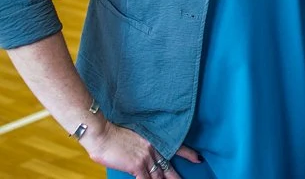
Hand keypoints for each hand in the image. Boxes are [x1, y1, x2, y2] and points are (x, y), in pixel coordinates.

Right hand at [80, 120, 200, 178]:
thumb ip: (143, 146)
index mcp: (154, 139)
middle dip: (176, 177)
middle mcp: (154, 148)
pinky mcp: (137, 165)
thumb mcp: (135, 136)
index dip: (189, 154)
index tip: (198, 159)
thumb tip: (144, 157)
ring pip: (159, 177)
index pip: (177, 147)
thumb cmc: (114, 134)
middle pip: (169, 167)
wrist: (103, 133)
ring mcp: (146, 157)